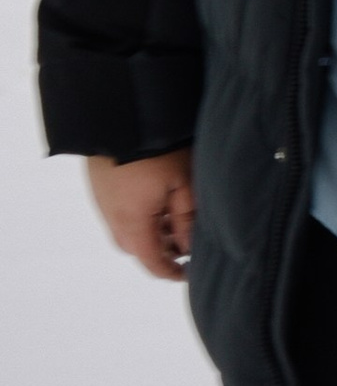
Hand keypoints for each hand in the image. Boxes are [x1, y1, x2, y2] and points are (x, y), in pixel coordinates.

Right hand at [88, 148, 194, 281]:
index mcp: (132, 223)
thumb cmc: (158, 148)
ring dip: (148, 230)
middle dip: (159, 250)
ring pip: (126, 228)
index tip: (186, 273)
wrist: (120, 112)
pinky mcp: (99, 183)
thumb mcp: (182, 182)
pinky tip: (155, 197)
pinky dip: (137, 214)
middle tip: (183, 243)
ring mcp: (103, 199)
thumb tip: (188, 248)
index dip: (169, 271)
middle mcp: (112, 216)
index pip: (150, 260)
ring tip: (173, 218)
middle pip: (136, 246)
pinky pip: (118, 210)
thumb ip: (186, 218)